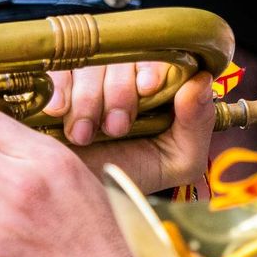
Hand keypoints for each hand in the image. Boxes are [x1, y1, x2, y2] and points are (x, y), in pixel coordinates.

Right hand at [47, 64, 215, 186]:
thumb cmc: (133, 177)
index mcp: (156, 87)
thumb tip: (202, 80)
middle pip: (122, 59)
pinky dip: (59, 89)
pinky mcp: (54, 83)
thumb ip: (196, 123)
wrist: (81, 199)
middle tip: (115, 128)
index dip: (152, 69)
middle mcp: (123, 76)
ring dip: (87, 99)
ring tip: (84, 135)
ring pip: (90, 65)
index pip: (159, 57)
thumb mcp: (176, 160)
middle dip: (119, 94)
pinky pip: (57, 70)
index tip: (148, 88)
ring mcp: (86, 78)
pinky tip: (58, 112)